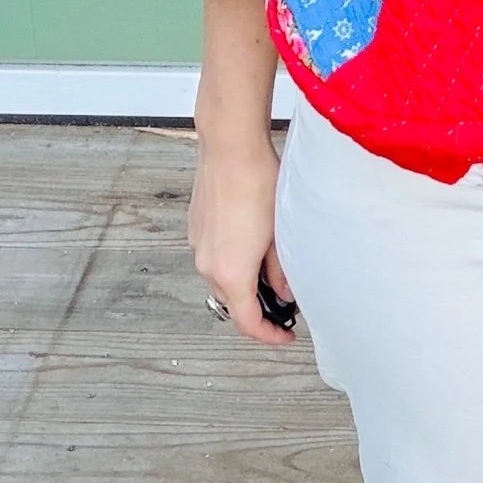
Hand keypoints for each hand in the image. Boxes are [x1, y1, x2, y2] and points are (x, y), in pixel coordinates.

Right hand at [188, 134, 296, 350]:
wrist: (230, 147)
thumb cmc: (258, 183)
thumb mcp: (280, 233)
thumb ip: (281, 270)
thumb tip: (284, 291)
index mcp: (231, 272)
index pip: (247, 322)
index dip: (269, 335)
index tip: (285, 335)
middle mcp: (207, 265)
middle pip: (232, 303)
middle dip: (257, 309)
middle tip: (284, 305)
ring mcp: (198, 245)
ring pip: (221, 280)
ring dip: (243, 284)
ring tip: (271, 271)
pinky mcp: (196, 227)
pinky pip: (213, 257)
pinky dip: (232, 262)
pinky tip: (252, 244)